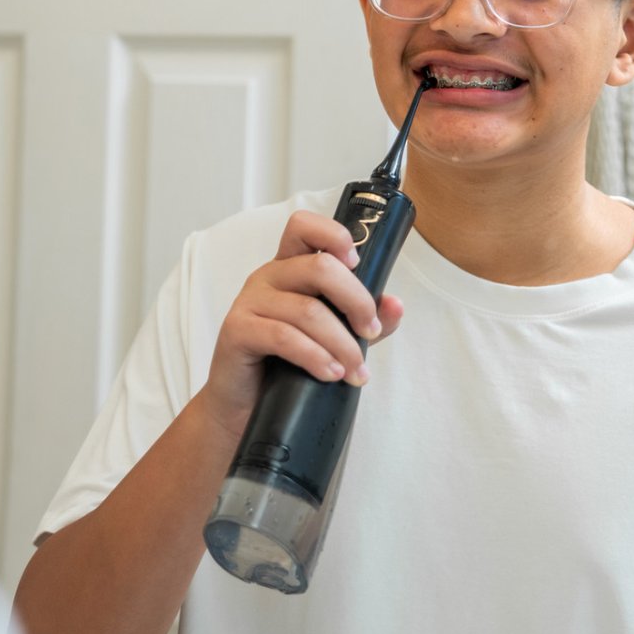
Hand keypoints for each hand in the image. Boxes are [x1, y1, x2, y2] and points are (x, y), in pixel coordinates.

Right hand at [194, 210, 403, 437]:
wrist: (243, 406)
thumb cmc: (285, 366)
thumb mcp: (333, 339)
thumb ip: (364, 320)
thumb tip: (395, 305)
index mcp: (289, 268)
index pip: (304, 227)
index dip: (334, 235)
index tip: (357, 264)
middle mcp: (268, 277)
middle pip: (319, 267)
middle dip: (356, 301)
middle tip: (369, 332)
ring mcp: (249, 301)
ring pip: (307, 310)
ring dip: (342, 344)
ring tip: (356, 372)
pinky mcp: (237, 330)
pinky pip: (283, 336)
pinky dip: (315, 356)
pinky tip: (331, 373)